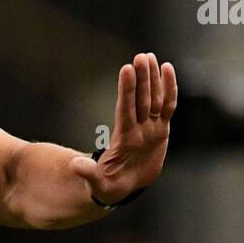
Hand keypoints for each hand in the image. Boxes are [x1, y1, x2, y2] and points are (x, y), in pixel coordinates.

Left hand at [71, 52, 176, 205]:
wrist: (121, 187)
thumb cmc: (107, 186)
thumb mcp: (96, 183)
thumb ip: (87, 173)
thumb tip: (74, 165)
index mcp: (124, 139)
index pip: (125, 109)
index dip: (126, 91)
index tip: (126, 70)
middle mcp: (137, 129)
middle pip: (141, 99)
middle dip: (142, 78)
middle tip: (142, 56)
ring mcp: (149, 128)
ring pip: (153, 99)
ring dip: (152, 78)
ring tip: (150, 56)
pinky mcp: (160, 130)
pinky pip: (168, 107)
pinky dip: (169, 90)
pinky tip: (167, 69)